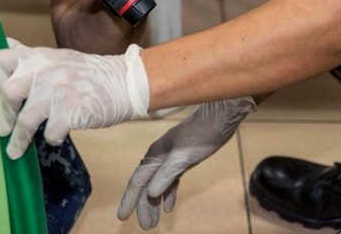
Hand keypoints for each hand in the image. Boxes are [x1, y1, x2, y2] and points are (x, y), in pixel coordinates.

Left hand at [0, 39, 150, 158]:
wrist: (125, 81)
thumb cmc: (87, 74)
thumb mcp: (57, 57)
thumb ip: (31, 57)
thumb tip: (4, 47)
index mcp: (40, 55)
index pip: (1, 59)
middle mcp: (47, 69)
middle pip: (9, 91)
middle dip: (3, 115)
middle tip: (3, 129)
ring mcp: (61, 89)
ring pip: (26, 118)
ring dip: (18, 139)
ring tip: (16, 150)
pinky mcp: (74, 109)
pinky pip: (50, 131)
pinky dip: (51, 138)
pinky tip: (55, 136)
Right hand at [117, 97, 255, 229]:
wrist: (218, 119)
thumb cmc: (201, 134)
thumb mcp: (184, 156)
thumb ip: (167, 174)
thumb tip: (151, 193)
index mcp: (155, 155)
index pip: (138, 181)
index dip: (130, 200)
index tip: (122, 217)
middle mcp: (159, 157)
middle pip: (146, 186)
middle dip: (143, 207)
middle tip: (146, 227)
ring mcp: (170, 159)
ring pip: (157, 185)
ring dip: (154, 204)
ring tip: (153, 223)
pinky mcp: (182, 160)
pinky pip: (170, 181)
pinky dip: (168, 194)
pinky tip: (168, 207)